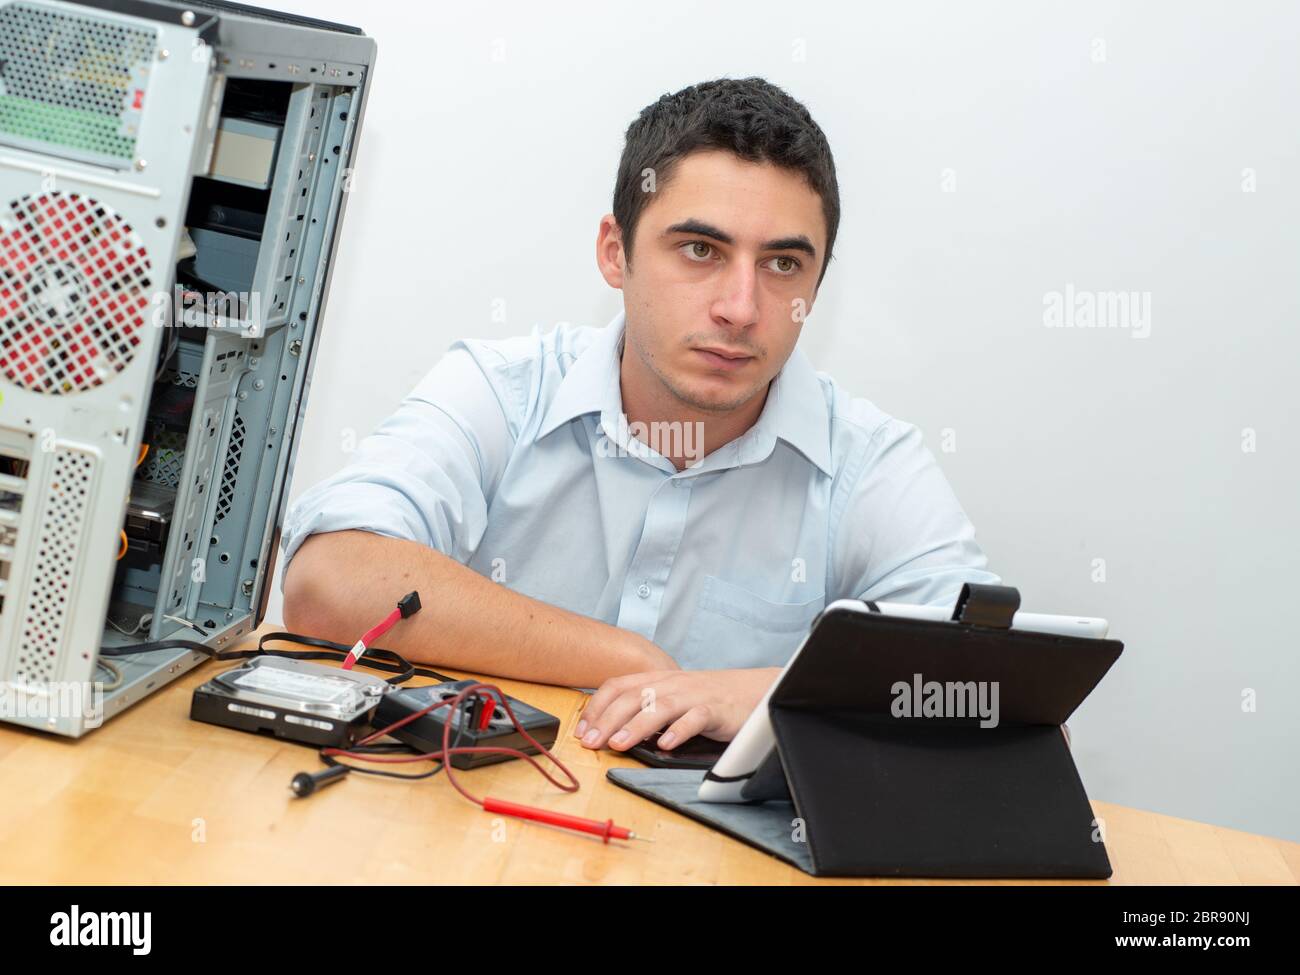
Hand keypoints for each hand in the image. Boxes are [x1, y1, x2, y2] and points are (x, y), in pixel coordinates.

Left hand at [574, 668, 780, 751]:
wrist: (753, 691)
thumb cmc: (709, 698)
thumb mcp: (672, 699)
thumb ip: (646, 709)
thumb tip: (611, 732)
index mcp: (657, 679)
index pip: (618, 686)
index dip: (596, 707)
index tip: (581, 731)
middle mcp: (672, 683)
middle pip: (633, 696)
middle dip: (608, 719)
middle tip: (591, 743)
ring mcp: (694, 695)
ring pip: (660, 706)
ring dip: (636, 725)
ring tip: (618, 744)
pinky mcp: (716, 709)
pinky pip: (696, 717)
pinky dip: (680, 730)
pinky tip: (667, 745)